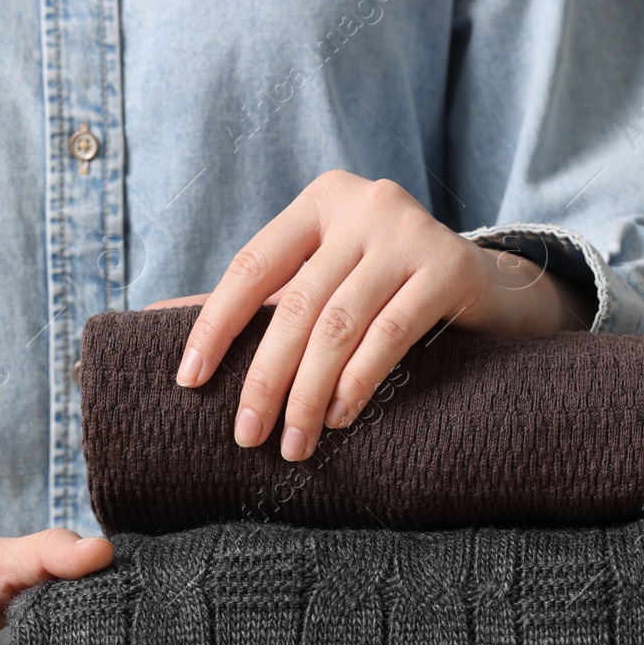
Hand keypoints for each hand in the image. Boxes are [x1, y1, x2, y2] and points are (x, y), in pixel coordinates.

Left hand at [152, 169, 592, 460]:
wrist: (489, 287)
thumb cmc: (385, 289)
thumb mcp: (320, 281)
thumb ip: (253, 297)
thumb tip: (153, 318)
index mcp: (320, 201)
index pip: (251, 266)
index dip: (214, 326)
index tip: (188, 382)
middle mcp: (364, 204)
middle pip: (295, 304)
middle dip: (265, 378)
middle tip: (247, 436)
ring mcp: (410, 232)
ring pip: (338, 325)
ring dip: (309, 394)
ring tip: (295, 443)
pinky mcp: (451, 267)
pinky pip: (389, 334)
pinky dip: (358, 381)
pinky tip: (341, 416)